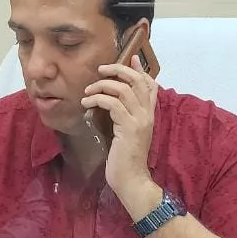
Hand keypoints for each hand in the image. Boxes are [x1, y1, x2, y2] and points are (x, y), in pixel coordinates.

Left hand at [81, 55, 159, 212]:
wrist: (132, 179)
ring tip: (88, 91)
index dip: (140, 69)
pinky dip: (97, 99)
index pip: (150, 85)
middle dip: (118, 69)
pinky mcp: (129, 127)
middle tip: (101, 69)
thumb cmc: (125, 159)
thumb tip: (112, 103)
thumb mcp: (126, 133)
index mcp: (149, 115)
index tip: (131, 57)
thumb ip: (124, 117)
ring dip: (102, 85)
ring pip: (123, 89)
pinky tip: (86, 103)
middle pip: (138, 80)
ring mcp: (140, 120)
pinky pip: (112, 103)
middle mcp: (147, 114)